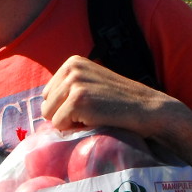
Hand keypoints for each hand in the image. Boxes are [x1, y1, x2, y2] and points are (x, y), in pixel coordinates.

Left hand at [41, 56, 172, 134]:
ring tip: (93, 115)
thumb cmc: (120, 103)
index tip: (89, 105)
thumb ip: (70, 88)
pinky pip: (59, 125)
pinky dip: (75, 129)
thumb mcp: (93, 83)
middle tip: (92, 113)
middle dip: (64, 115)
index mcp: (72, 62)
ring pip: (50, 116)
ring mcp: (74, 83)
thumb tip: (43, 108)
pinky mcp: (78, 100)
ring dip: (69, 123)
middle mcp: (71, 68)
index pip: (48, 94)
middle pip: (46, 104)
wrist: (148, 109)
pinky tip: (95, 120)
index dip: (65, 107)